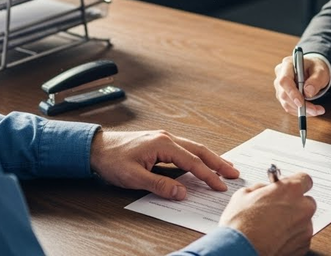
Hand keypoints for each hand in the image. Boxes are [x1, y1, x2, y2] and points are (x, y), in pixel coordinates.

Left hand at [89, 130, 239, 199]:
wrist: (96, 147)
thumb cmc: (112, 160)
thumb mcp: (134, 177)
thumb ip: (160, 185)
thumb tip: (182, 192)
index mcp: (163, 144)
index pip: (192, 161)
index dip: (208, 175)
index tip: (220, 186)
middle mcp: (166, 138)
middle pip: (199, 150)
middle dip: (217, 162)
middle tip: (234, 173)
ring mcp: (163, 138)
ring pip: (193, 148)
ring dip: (209, 158)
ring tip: (224, 167)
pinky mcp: (159, 142)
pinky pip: (184, 149)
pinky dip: (197, 156)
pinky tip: (202, 162)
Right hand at [220, 172, 315, 255]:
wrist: (239, 251)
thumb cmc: (241, 224)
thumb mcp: (244, 194)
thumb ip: (261, 188)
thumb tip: (265, 189)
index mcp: (291, 190)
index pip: (304, 179)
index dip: (295, 183)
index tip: (288, 187)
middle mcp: (303, 208)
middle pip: (306, 201)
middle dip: (294, 203)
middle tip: (277, 208)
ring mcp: (305, 228)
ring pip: (303, 220)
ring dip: (292, 221)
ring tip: (272, 226)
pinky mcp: (304, 245)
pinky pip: (300, 235)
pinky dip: (291, 236)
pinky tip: (275, 237)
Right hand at [273, 55, 329, 116]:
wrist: (313, 70)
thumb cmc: (316, 68)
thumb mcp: (320, 71)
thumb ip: (315, 80)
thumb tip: (308, 92)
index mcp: (287, 64)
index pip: (284, 80)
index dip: (291, 93)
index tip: (301, 103)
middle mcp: (280, 75)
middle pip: (284, 94)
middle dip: (300, 105)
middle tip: (316, 110)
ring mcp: (280, 86)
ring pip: (286, 103)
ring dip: (301, 110)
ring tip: (317, 110)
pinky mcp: (282, 95)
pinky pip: (289, 106)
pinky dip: (300, 111)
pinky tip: (311, 109)